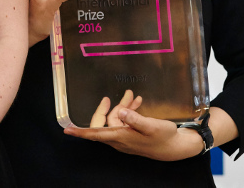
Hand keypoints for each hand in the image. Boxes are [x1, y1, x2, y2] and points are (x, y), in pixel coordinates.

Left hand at [64, 90, 204, 160]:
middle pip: (104, 122)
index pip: (95, 134)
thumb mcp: (151, 126)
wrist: (176, 147)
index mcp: (120, 137)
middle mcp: (119, 139)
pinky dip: (128, 111)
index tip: (67, 130)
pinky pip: (124, 121)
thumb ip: (135, 119)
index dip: (81, 132)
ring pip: (116, 119)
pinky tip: (136, 102)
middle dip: (107, 108)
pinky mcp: (131, 134)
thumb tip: (120, 111)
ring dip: (122, 106)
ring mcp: (125, 137)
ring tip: (132, 95)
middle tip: (111, 97)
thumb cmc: (163, 137)